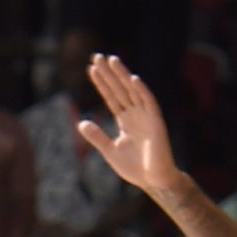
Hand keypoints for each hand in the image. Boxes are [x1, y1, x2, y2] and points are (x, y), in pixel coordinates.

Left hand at [74, 54, 181, 196]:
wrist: (154, 181)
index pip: (111, 96)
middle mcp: (135, 114)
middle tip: (96, 56)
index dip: (101, 83)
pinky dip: (142, 90)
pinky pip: (149, 102)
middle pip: (119, 88)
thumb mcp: (110, 151)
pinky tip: (132, 79)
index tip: (90, 68)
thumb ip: (97, 137)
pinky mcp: (156, 121)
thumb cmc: (135, 168)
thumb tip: (80, 123)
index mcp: (125, 120)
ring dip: (122, 75)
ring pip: (132, 90)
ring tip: (111, 59)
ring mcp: (146, 116)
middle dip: (109, 73)